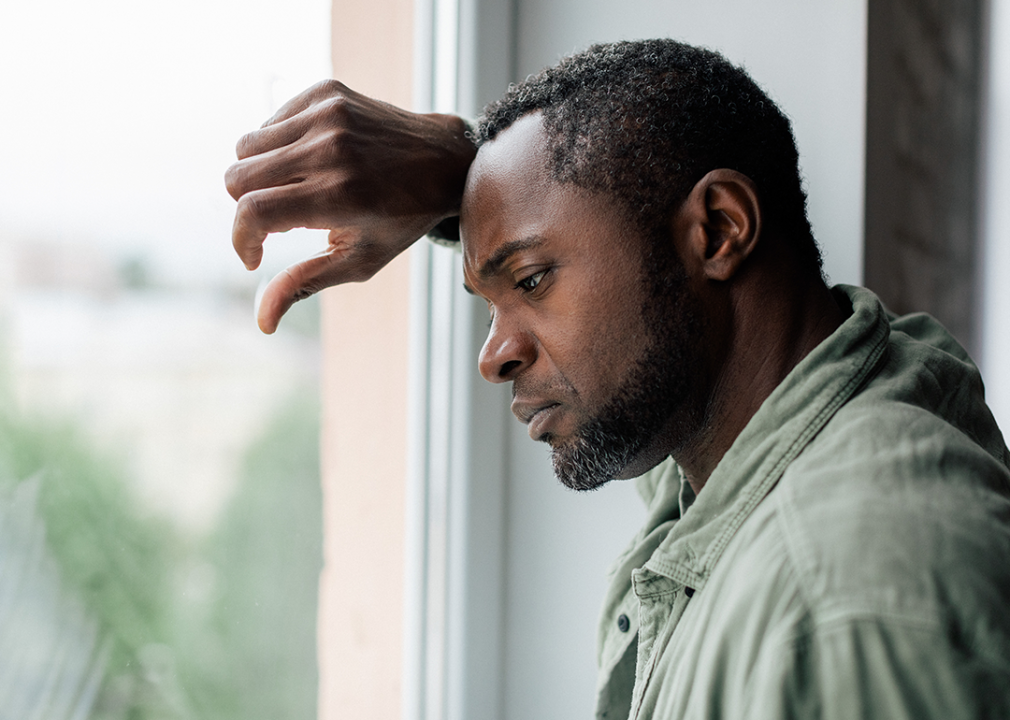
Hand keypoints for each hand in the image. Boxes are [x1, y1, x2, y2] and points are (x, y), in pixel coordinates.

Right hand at [224, 80, 475, 332]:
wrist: (445, 160)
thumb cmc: (401, 221)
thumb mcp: (359, 261)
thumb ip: (305, 284)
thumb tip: (262, 323)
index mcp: (339, 196)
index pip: (252, 212)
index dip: (241, 240)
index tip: (254, 256)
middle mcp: (330, 149)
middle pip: (237, 178)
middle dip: (246, 207)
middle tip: (280, 220)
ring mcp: (328, 115)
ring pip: (246, 147)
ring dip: (258, 175)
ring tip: (296, 189)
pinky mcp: (327, 92)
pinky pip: (269, 122)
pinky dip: (277, 146)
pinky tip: (309, 162)